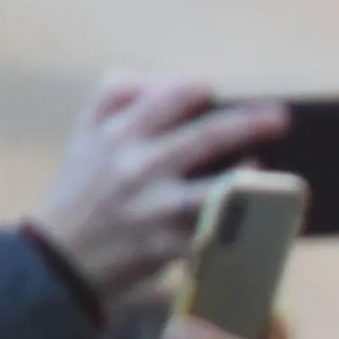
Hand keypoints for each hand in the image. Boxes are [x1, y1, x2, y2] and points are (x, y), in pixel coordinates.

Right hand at [28, 78, 284, 298]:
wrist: (57, 262)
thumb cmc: (81, 194)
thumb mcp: (84, 141)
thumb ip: (113, 102)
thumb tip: (158, 77)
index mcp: (117, 138)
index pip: (162, 98)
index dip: (195, 88)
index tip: (215, 86)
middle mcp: (137, 169)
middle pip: (204, 138)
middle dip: (249, 124)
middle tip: (281, 118)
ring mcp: (154, 210)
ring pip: (217, 190)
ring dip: (252, 178)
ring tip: (273, 171)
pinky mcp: (166, 247)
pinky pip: (217, 236)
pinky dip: (247, 230)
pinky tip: (273, 221)